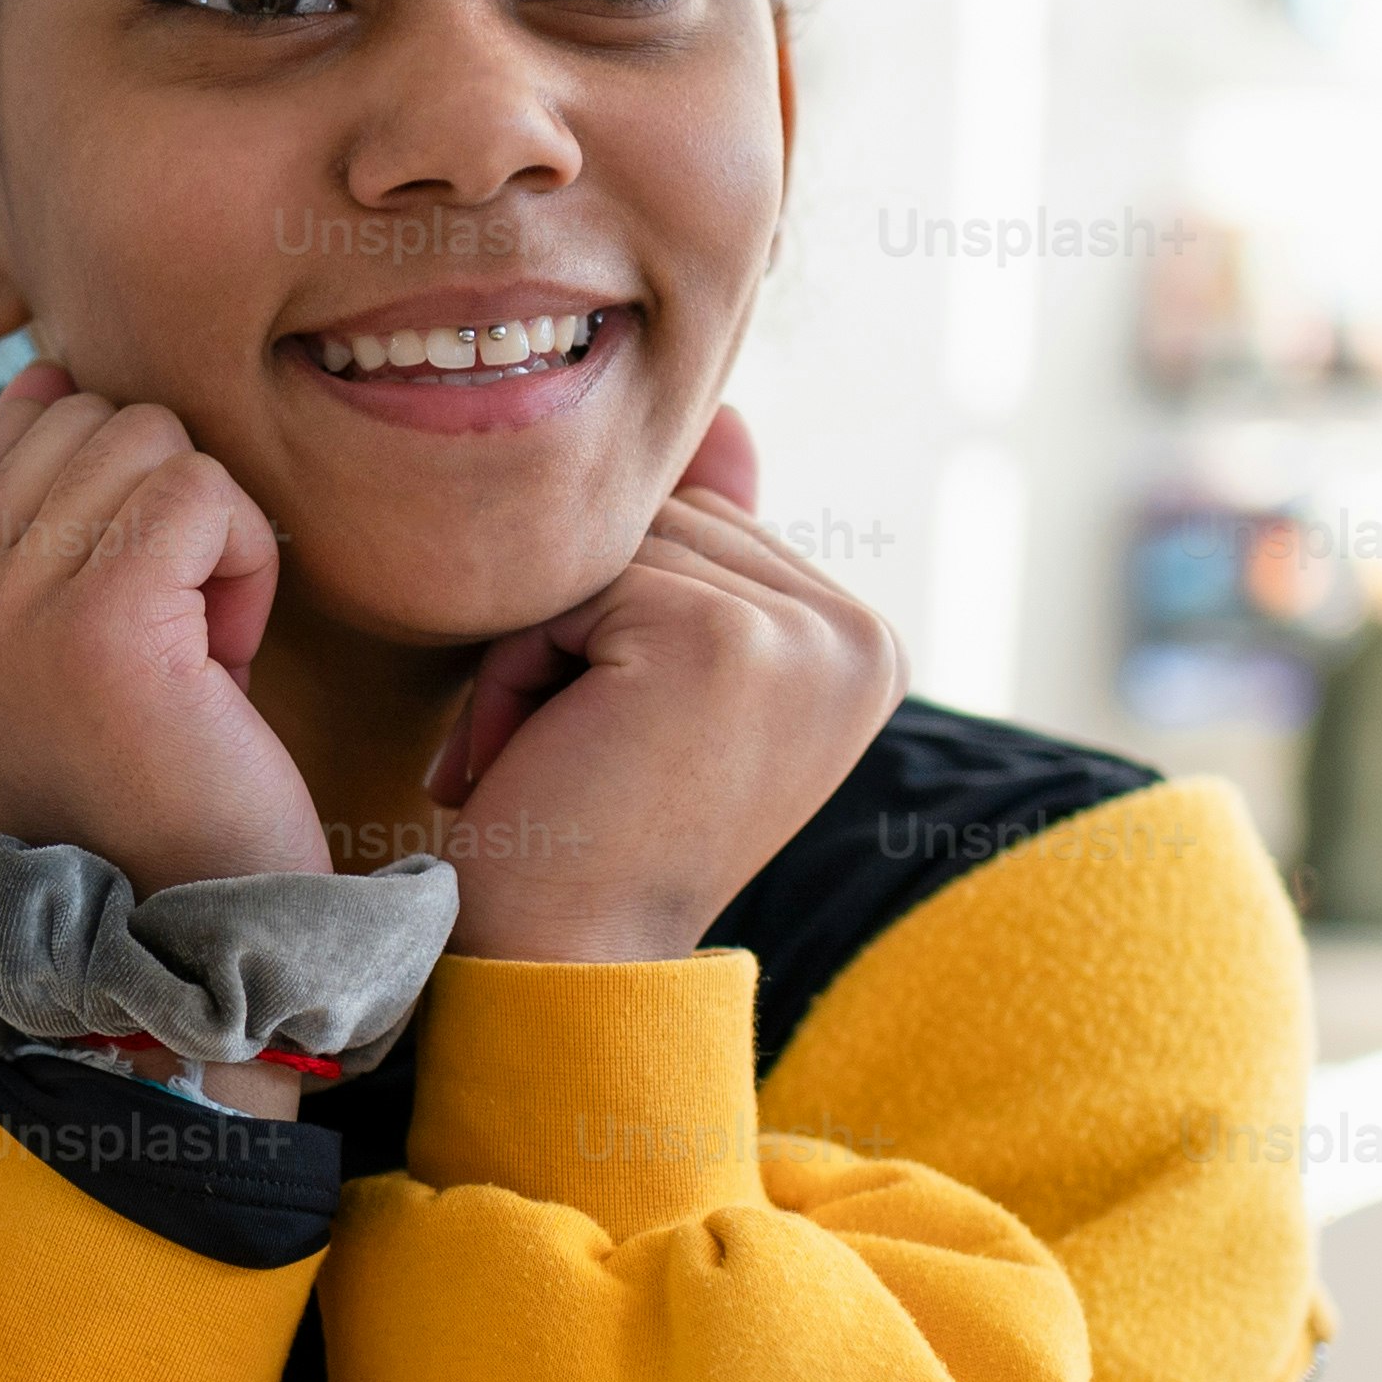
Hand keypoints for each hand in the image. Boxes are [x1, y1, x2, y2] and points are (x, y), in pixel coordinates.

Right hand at [0, 363, 329, 892]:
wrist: (191, 929)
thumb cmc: (144, 781)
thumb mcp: (43, 642)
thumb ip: (25, 518)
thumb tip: (50, 373)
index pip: (21, 420)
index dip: (110, 502)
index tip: (122, 627)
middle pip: (86, 415)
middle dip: (158, 511)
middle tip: (167, 643)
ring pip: (148, 439)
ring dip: (207, 537)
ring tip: (192, 656)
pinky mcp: (94, 624)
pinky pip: (203, 489)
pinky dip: (247, 561)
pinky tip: (227, 660)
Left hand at [421, 406, 904, 961]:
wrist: (561, 967)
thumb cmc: (588, 831)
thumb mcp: (655, 676)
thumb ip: (706, 549)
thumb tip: (729, 414)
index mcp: (862, 643)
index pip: (704, 529)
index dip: (616, 619)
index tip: (612, 746)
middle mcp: (858, 636)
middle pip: (665, 520)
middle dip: (579, 624)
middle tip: (566, 758)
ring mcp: (802, 635)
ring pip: (615, 544)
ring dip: (540, 647)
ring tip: (551, 762)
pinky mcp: (723, 638)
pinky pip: (576, 583)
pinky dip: (519, 667)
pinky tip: (535, 762)